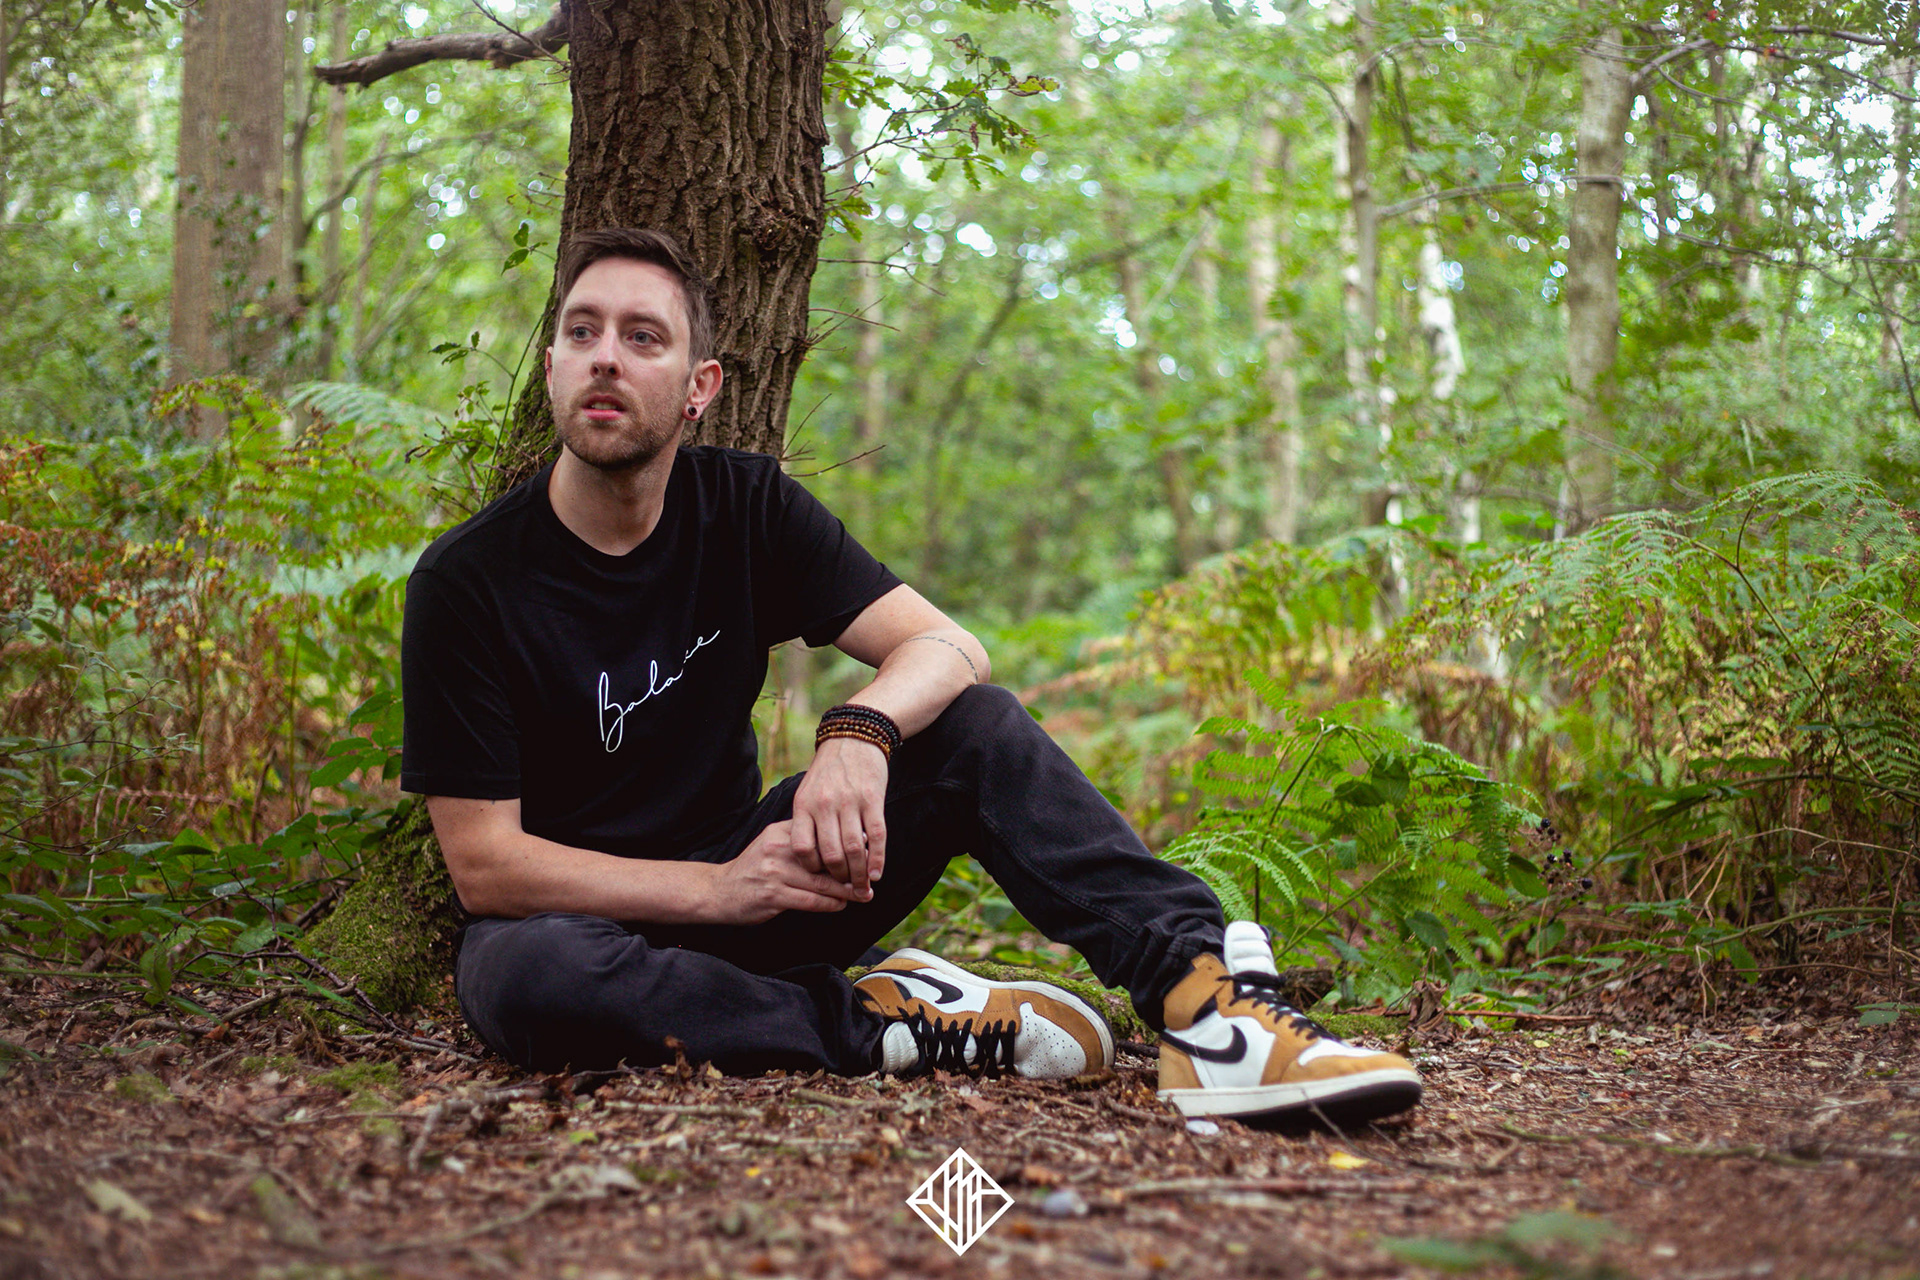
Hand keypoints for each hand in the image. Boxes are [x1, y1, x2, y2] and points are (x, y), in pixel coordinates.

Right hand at [712, 820, 866, 924]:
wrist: (718, 891)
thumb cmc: (753, 869)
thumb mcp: (772, 844)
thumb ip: (800, 841)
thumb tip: (839, 840)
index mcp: (782, 832)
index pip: (822, 834)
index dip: (847, 843)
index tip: (869, 851)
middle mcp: (779, 848)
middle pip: (826, 859)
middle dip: (853, 870)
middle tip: (871, 876)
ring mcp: (775, 872)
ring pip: (822, 882)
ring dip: (847, 891)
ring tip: (864, 894)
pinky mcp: (773, 895)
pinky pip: (810, 901)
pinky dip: (830, 904)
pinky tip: (842, 905)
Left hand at [790, 735, 888, 897]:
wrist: (854, 737)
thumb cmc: (829, 769)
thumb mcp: (807, 790)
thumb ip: (807, 820)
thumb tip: (810, 857)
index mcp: (804, 804)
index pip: (802, 848)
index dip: (811, 868)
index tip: (820, 877)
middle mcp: (825, 805)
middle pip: (830, 854)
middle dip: (838, 878)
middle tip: (845, 890)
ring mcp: (850, 802)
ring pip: (854, 850)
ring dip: (859, 875)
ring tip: (863, 888)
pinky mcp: (873, 799)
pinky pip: (876, 836)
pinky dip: (877, 859)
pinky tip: (877, 873)